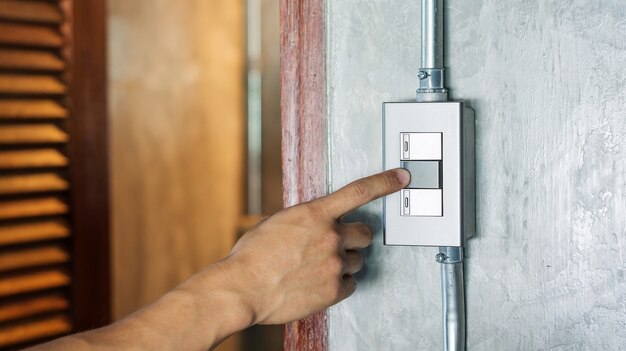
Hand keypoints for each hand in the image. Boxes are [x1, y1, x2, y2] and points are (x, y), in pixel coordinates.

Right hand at [224, 168, 409, 324]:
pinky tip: (317, 283)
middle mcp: (330, 236)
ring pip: (358, 261)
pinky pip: (350, 284)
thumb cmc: (253, 256)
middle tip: (336, 245)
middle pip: (365, 233)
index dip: (385, 182)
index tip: (401, 177)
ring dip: (344, 262)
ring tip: (317, 268)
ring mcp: (334, 264)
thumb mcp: (279, 223)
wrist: (243, 288)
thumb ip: (306, 220)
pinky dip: (338, 284)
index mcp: (315, 214)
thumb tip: (317, 224)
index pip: (359, 191)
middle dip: (354, 238)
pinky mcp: (334, 289)